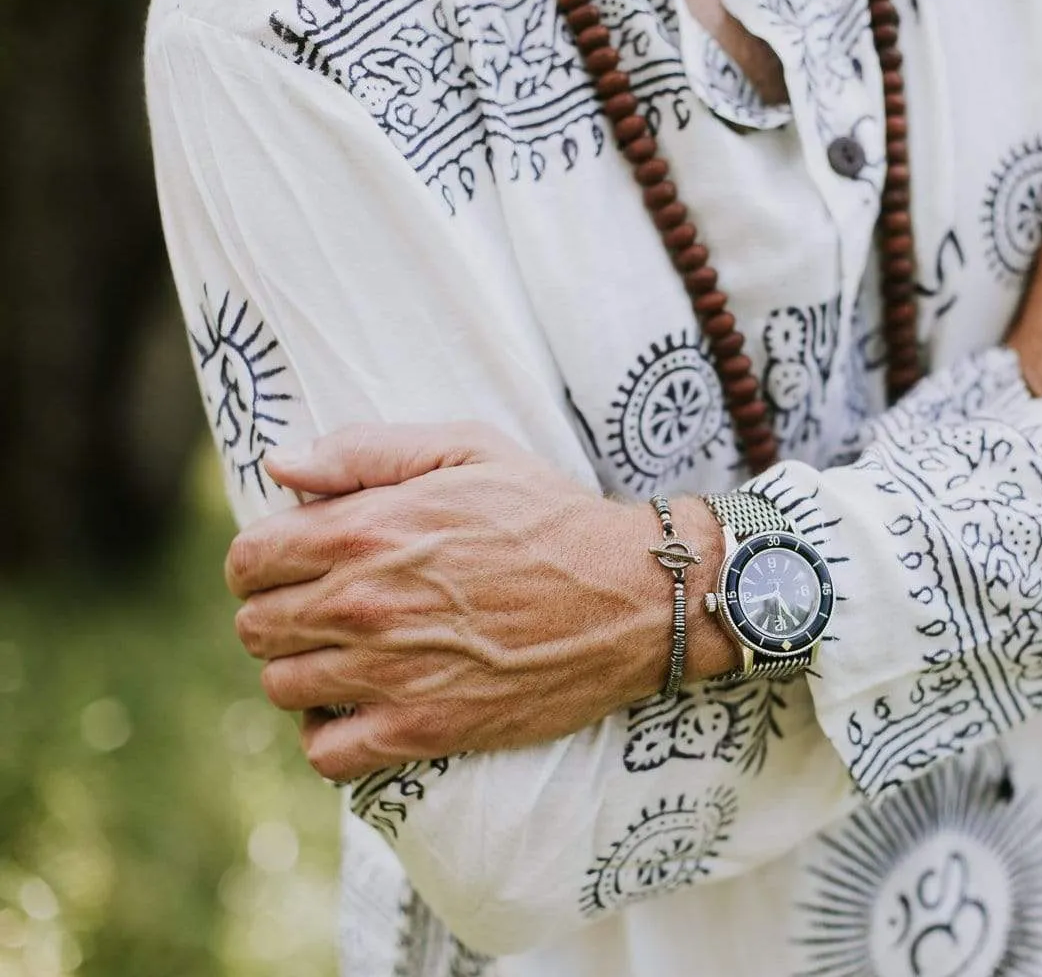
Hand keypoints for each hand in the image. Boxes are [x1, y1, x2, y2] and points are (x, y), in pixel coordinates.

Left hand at [226, 422, 733, 780]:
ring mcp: (389, 673)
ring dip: (301, 670)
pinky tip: (353, 708)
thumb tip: (280, 466)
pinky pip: (326, 753)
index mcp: (364, 531)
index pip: (249, 560)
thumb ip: (365, 450)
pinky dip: (326, 734)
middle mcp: (363, 604)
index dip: (262, 561)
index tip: (293, 564)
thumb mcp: (467, 448)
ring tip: (342, 656)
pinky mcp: (423, 730)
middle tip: (325, 607)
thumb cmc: (550, 514)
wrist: (631, 595)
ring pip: (281, 686)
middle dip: (279, 612)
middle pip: (256, 626)